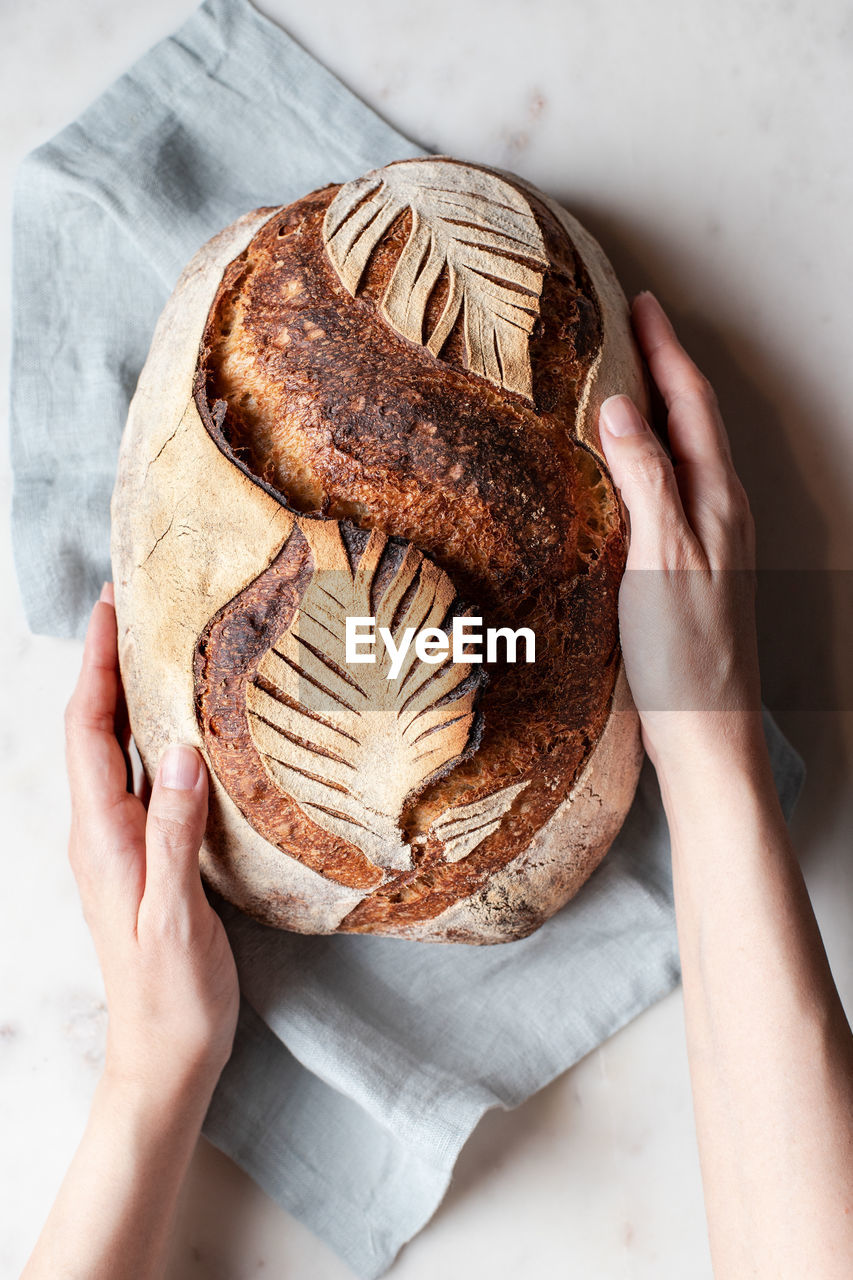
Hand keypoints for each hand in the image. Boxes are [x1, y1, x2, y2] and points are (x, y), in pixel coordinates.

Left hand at [64, 584, 238, 1103]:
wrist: (165, 1056)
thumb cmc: (170, 997)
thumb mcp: (175, 919)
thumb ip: (174, 837)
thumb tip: (184, 753)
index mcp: (102, 838)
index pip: (88, 732)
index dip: (95, 667)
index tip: (108, 608)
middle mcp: (101, 833)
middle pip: (94, 731)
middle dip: (104, 665)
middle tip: (131, 609)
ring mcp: (119, 846)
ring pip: (115, 753)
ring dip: (124, 696)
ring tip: (156, 649)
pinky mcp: (144, 859)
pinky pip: (140, 781)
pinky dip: (151, 738)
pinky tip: (183, 729)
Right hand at [598, 291, 763, 780]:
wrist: (704, 730)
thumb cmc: (685, 651)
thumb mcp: (661, 556)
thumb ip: (645, 477)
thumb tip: (618, 406)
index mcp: (718, 499)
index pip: (691, 403)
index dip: (665, 350)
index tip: (640, 302)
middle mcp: (720, 512)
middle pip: (694, 421)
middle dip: (664, 368)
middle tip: (629, 328)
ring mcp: (708, 541)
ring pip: (683, 455)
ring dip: (656, 412)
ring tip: (620, 382)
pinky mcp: (687, 568)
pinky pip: (668, 491)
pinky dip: (645, 460)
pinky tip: (620, 470)